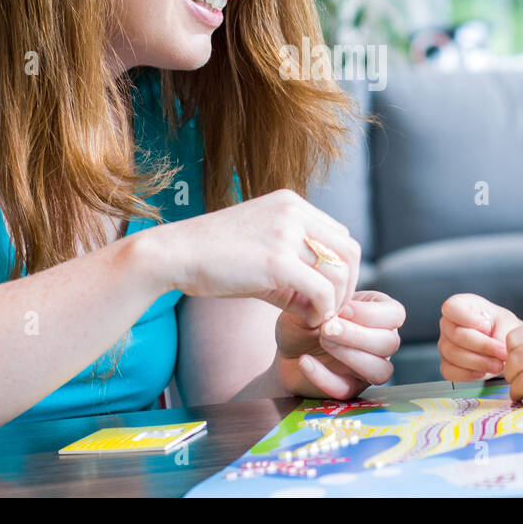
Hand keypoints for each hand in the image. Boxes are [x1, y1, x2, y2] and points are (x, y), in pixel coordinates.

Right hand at [143, 188, 359, 326]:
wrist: (173, 254)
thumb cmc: (213, 257)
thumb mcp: (262, 251)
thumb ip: (295, 267)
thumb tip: (324, 301)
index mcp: (291, 203)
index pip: (340, 235)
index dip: (340, 268)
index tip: (327, 293)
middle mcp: (294, 211)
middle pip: (349, 251)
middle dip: (347, 285)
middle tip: (331, 309)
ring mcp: (286, 233)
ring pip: (339, 271)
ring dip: (335, 301)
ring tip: (317, 316)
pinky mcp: (278, 261)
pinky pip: (321, 291)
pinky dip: (323, 310)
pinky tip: (308, 320)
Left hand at [276, 291, 405, 398]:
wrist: (286, 349)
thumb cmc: (305, 321)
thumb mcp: (311, 304)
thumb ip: (326, 301)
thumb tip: (338, 307)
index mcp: (378, 314)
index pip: (394, 314)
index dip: (371, 313)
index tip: (342, 309)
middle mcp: (379, 342)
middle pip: (390, 343)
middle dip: (358, 335)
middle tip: (327, 328)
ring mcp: (367, 368)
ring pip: (380, 370)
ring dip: (350, 356)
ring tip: (322, 342)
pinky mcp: (349, 388)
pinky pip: (346, 389)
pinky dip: (324, 377)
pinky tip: (305, 361)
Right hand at [438, 293, 521, 380]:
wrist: (504, 347)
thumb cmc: (502, 329)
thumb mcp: (508, 323)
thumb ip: (503, 331)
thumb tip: (498, 345)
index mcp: (461, 305)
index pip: (451, 308)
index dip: (468, 319)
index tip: (487, 327)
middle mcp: (448, 324)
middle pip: (456, 334)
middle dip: (482, 345)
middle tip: (501, 351)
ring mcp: (445, 344)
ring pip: (453, 354)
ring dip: (479, 362)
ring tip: (498, 364)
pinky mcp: (447, 363)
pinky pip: (449, 371)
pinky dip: (468, 374)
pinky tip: (483, 371)